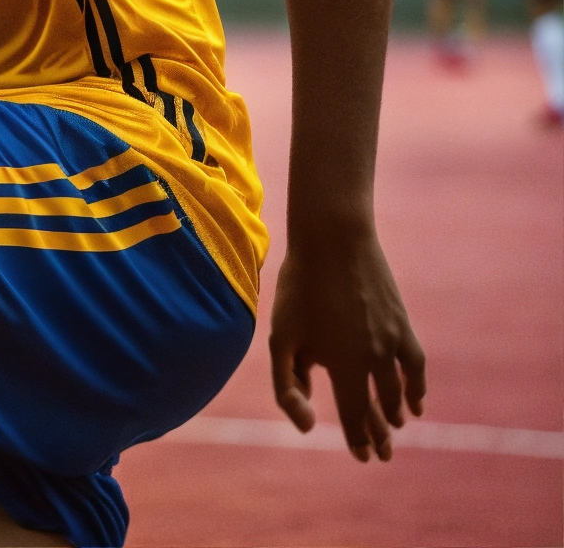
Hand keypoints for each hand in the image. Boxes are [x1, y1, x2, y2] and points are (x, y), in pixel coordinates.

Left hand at [266, 227, 425, 459]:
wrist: (334, 241)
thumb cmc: (300, 288)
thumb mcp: (280, 338)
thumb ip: (288, 384)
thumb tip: (309, 426)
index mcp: (342, 365)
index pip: (353, 414)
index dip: (359, 439)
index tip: (364, 458)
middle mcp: (373, 359)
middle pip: (378, 406)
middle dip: (380, 433)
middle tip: (382, 455)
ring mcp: (392, 342)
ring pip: (398, 389)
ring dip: (396, 412)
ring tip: (396, 428)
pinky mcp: (402, 324)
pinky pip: (416, 365)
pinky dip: (418, 387)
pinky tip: (417, 401)